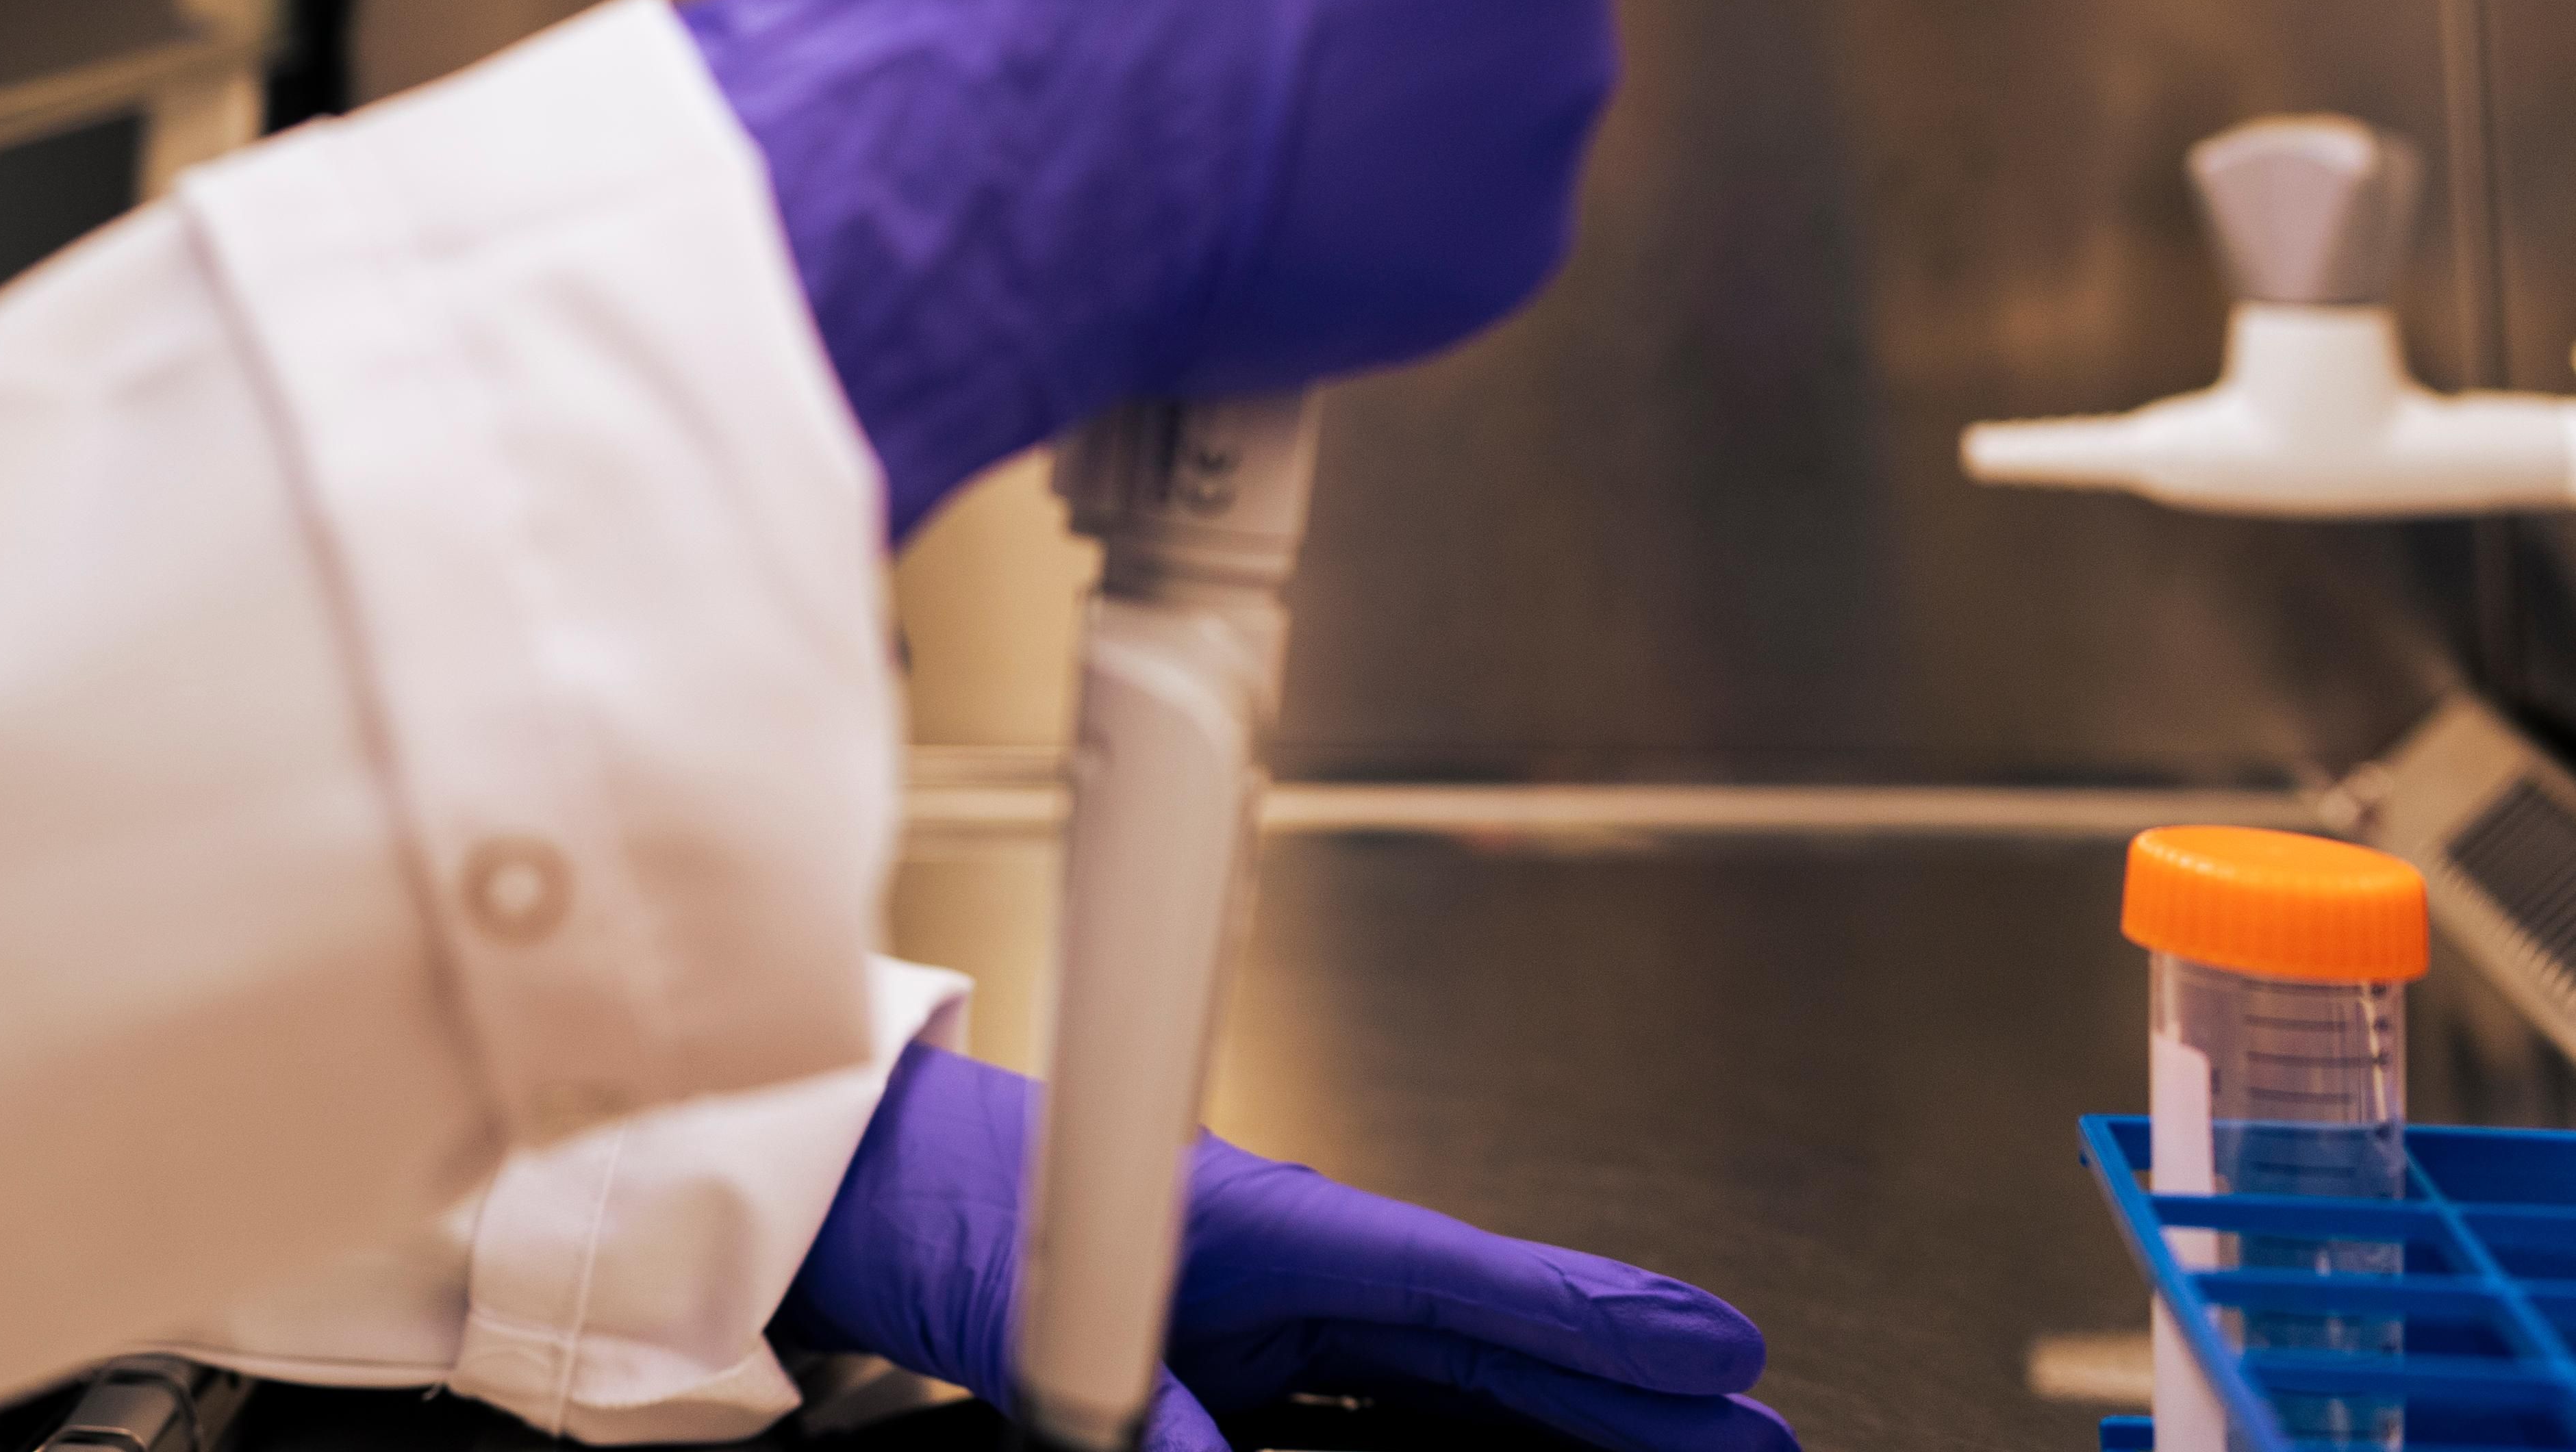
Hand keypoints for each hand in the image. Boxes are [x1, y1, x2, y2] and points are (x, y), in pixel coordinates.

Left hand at [778, 1042, 1792, 1451]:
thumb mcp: (1042, 1306)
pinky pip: (1358, 1401)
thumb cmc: (935, 1193)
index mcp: (1259, 1227)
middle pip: (1482, 1340)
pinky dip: (1443, 1432)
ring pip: (1440, 1377)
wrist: (849, 1173)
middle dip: (1620, 1387)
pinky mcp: (1211, 1355)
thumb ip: (1147, 1406)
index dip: (1595, 1320)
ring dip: (1555, 1421)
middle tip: (1751, 1429)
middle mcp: (1276, 1268)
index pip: (1461, 1283)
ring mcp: (1252, 1314)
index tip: (1715, 1349)